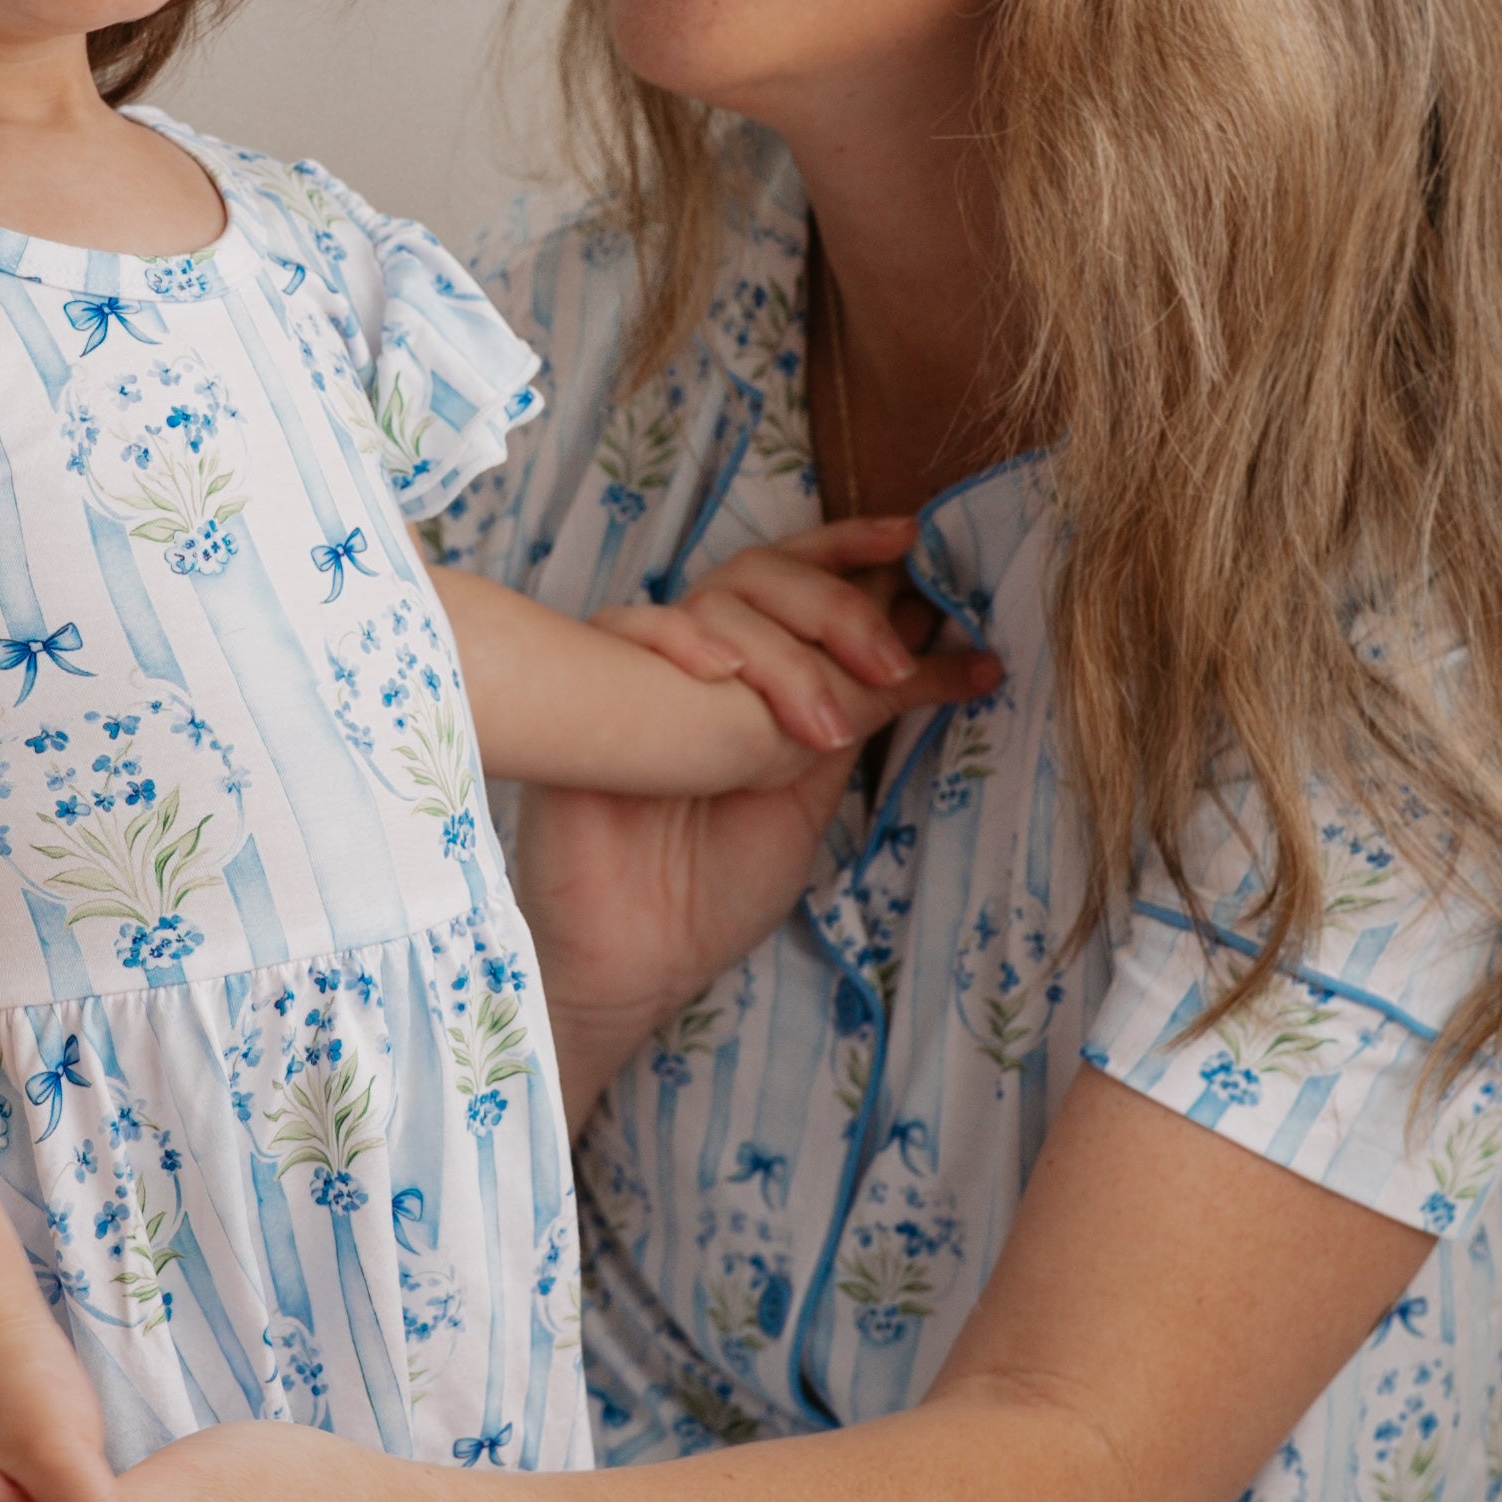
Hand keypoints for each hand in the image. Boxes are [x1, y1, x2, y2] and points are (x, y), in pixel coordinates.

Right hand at [529, 519, 1000, 1117]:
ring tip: (823, 726)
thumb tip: (916, 647)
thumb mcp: (810, 791)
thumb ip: (848, 716)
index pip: (798, 583)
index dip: (851, 550)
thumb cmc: (718, 887)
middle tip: (891, 665)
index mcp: (755, 681)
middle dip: (840, 604)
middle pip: (764, 573)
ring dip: (787, 652)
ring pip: (716, 599)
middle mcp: (700, 666)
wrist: (643, 959)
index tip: (917, 541)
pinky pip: (622, 627)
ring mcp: (644, 678)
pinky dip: (677, 638)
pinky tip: (725, 674)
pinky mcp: (585, 699)